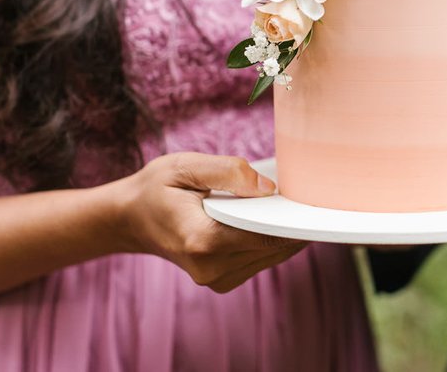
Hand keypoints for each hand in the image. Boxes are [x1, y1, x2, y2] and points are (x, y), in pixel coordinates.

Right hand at [113, 152, 306, 292]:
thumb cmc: (157, 188)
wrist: (130, 218)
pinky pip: (260, 260)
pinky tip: (275, 219)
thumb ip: (227, 172)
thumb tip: (268, 187)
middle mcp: (211, 267)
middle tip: (313, 198)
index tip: (316, 204)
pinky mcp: (221, 281)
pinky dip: (271, 240)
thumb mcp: (185, 166)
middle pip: (273, 247)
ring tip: (295, 205)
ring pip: (271, 256)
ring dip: (285, 232)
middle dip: (293, 223)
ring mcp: (216, 279)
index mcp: (202, 239)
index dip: (294, 221)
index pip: (265, 235)